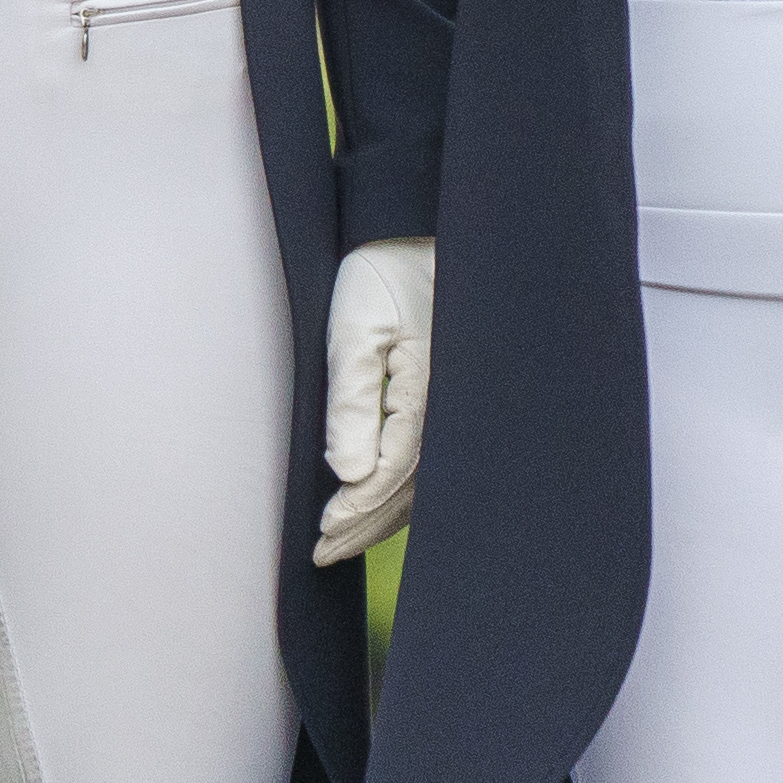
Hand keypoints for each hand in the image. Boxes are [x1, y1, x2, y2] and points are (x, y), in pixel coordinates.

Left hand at [313, 237, 436, 562]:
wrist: (418, 230)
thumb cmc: (383, 271)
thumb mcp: (354, 328)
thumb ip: (352, 400)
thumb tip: (346, 474)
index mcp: (432, 392)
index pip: (392, 472)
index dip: (357, 509)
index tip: (322, 534)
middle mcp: (454, 406)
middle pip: (414, 488)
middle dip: (369, 523)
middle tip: (326, 552)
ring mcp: (459, 402)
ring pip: (427, 479)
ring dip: (388, 511)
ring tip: (346, 537)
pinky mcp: (456, 395)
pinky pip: (434, 455)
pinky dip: (407, 486)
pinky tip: (383, 498)